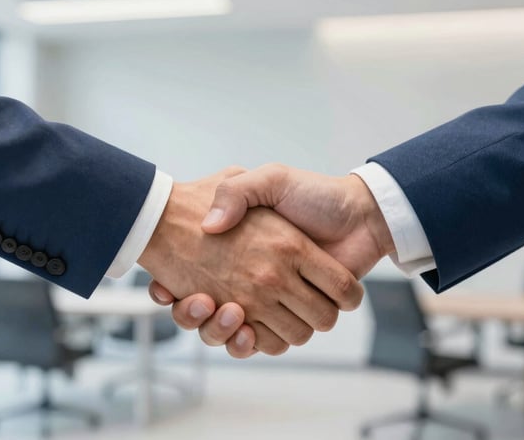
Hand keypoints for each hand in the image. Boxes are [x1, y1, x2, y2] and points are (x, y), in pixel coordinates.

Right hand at [138, 167, 362, 355]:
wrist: (359, 212)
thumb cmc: (314, 195)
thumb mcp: (270, 179)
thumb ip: (236, 191)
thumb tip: (209, 225)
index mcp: (243, 252)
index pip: (192, 281)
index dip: (173, 290)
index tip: (164, 287)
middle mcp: (255, 280)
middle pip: (212, 317)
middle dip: (201, 317)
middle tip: (198, 300)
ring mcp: (274, 301)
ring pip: (235, 335)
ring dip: (223, 331)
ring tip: (223, 310)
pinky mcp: (295, 317)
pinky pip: (266, 343)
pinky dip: (252, 343)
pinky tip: (243, 328)